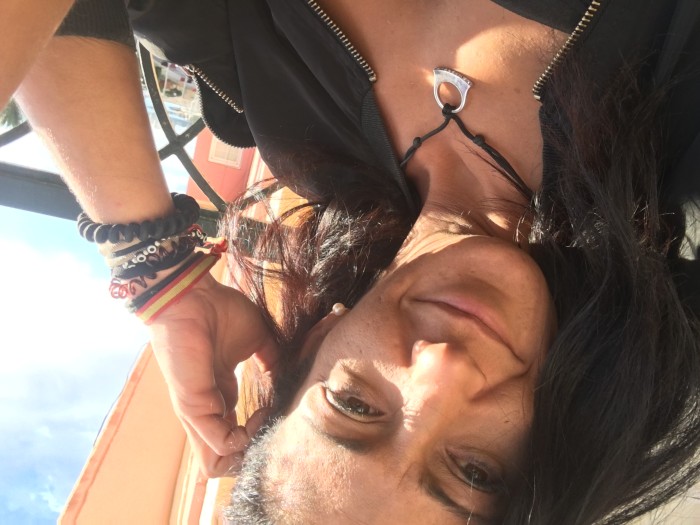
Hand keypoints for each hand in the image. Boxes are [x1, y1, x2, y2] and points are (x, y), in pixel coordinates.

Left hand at [147, 272, 278, 476]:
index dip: (259, 432)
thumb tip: (288, 375)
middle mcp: (207, 410)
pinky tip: (258, 417)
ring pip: (215, 464)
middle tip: (269, 430)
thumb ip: (270, 359)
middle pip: (223, 458)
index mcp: (219, 395)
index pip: (234, 435)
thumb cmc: (219, 311)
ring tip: (263, 426)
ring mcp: (198, 413)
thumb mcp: (255, 338)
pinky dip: (244, 439)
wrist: (192, 295)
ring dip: (247, 453)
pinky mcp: (194, 409)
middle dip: (251, 455)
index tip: (275, 411)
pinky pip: (219, 444)